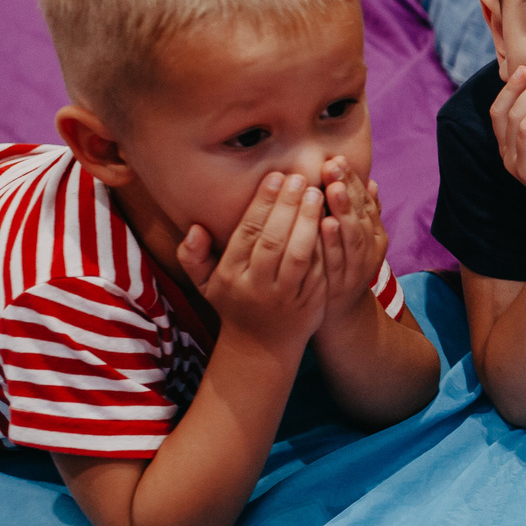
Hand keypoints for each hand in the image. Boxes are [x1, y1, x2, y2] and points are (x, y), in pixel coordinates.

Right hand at [180, 170, 327, 354]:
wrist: (261, 348)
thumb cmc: (234, 305)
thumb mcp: (205, 285)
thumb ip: (193, 256)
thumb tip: (194, 228)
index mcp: (231, 276)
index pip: (247, 233)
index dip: (263, 203)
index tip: (275, 177)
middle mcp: (257, 286)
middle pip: (273, 240)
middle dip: (288, 206)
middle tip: (300, 178)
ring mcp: (285, 296)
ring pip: (299, 254)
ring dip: (309, 221)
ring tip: (317, 194)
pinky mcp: (310, 302)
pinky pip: (319, 269)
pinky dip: (325, 244)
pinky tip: (331, 220)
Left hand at [313, 154, 388, 330]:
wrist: (338, 315)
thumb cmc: (341, 267)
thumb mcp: (355, 239)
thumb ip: (362, 212)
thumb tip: (371, 181)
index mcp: (374, 234)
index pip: (365, 201)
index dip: (352, 180)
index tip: (336, 158)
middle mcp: (369, 250)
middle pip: (361, 215)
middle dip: (347, 188)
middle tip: (332, 165)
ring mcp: (357, 269)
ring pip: (353, 236)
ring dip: (343, 210)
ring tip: (332, 188)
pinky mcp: (341, 285)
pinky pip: (337, 261)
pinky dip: (332, 242)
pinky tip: (323, 224)